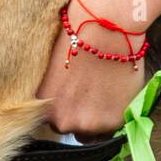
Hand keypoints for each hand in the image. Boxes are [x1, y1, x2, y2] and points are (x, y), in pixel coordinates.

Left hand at [36, 0, 146, 141]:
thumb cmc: (77, 41)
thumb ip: (54, 97)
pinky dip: (117, 113)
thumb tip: (61, 106)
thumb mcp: (52, 73)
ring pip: (93, 131)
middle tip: (92, 92)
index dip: (65, 108)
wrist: (104, 29)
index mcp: (43, 109)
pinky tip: (116, 91)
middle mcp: (62, 122)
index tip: (74, 96)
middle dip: (80, 114)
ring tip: (105, 90)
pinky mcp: (113, 122)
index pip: (52, 122)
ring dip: (99, 117)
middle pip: (71, 128)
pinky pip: (114, 127)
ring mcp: (88, 125)